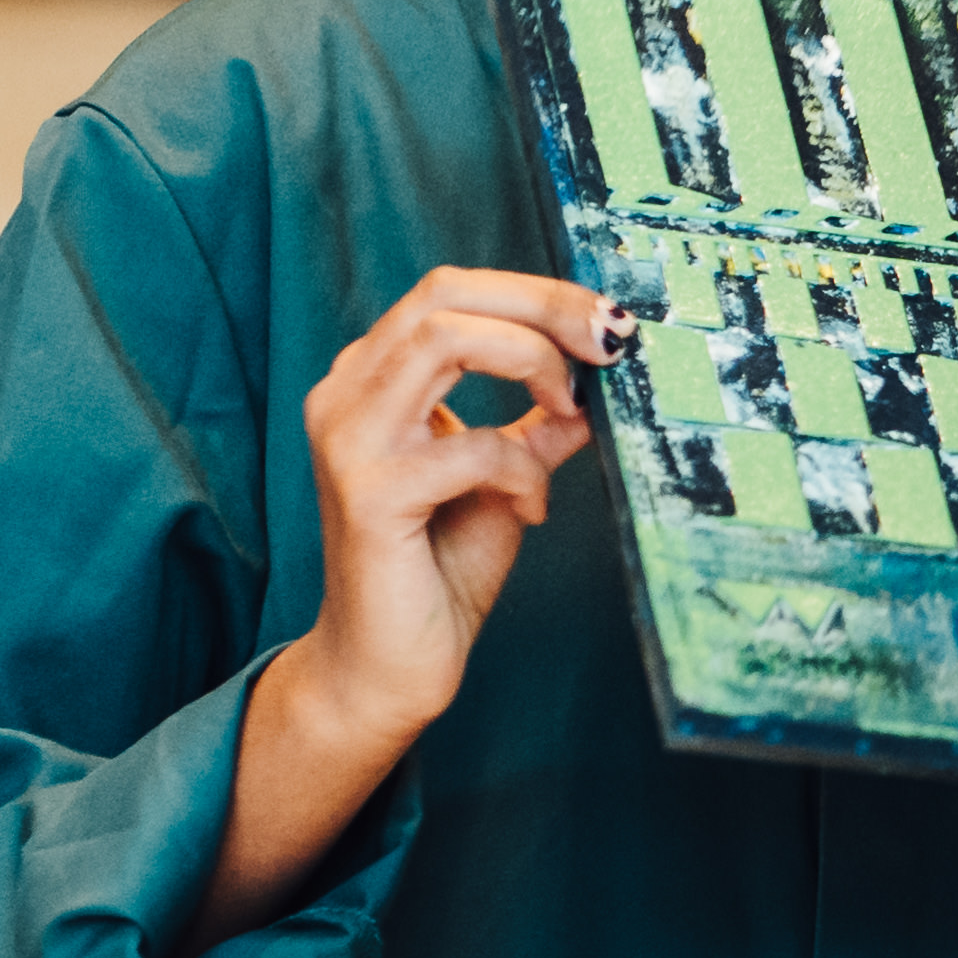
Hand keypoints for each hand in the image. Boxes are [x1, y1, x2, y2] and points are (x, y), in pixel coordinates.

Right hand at [191, 268, 610, 953]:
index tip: (608, 320)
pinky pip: (467, 447)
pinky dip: (519, 469)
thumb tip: (599, 383)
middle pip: (445, 295)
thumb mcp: (505, 479)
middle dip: (542, 305)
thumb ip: (539, 425)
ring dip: (530, 361)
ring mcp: (349, 439)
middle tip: (610, 341)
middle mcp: (347, 394)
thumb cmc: (438, 570)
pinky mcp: (369, 493)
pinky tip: (531, 508)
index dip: (536, 292)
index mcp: (374, 378)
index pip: (451, 291)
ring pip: (443, 338)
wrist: (386, 666)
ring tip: (569, 408)